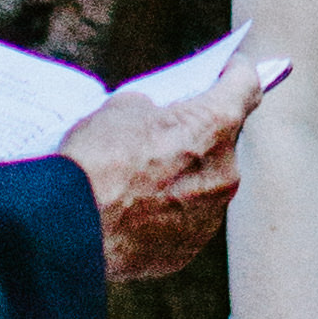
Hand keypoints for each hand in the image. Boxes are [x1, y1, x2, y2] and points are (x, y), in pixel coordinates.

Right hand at [63, 37, 281, 291]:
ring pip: (206, 184)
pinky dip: (167, 211)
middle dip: (200, 132)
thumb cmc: (97, 159)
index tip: (226, 70)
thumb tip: (155, 119)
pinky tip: (134, 208)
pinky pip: (184, 220)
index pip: (246, 86)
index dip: (236, 72)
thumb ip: (154, 108)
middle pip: (223, 140)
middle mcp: (225, 172)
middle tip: (167, 129)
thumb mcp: (121, 107)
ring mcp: (209, 216)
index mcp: (214, 126)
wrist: (70, 229)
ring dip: (185, 175)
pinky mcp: (188, 249)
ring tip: (143, 175)